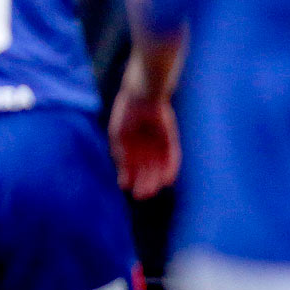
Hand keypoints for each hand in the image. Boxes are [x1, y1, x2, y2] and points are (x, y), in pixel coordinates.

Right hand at [109, 84, 179, 199]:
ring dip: (155, 178)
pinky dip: (170, 168)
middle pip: (145, 168)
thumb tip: (122, 174)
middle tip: (142, 195)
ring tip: (153, 189)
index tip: (126, 186)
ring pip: (158, 165)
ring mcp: (157, 142)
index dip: (127, 176)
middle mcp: (144, 145)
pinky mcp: (170, 138)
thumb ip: (120, 154)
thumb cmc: (126, 112)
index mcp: (129, 144)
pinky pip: (172, 156)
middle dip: (143, 182)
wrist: (143, 94)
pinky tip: (167, 179)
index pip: (129, 165)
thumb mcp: (117, 135)